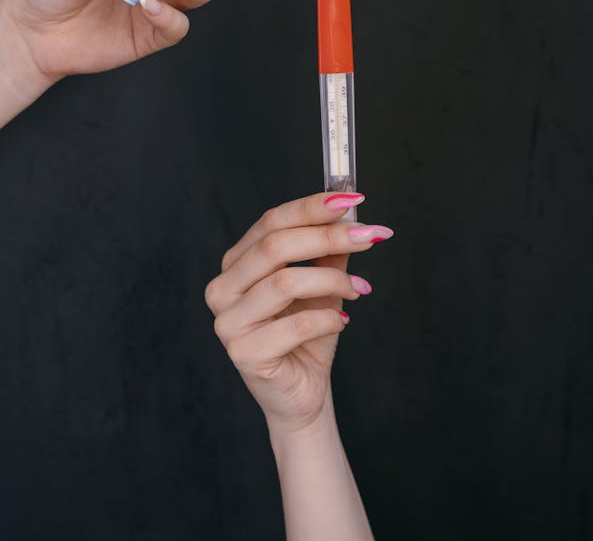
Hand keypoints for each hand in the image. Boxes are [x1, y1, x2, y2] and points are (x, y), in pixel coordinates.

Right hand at [205, 191, 392, 434]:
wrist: (302, 392)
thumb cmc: (307, 335)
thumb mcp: (322, 284)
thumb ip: (329, 251)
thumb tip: (352, 213)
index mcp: (236, 264)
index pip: (270, 221)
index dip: (311, 207)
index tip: (351, 200)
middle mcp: (223, 288)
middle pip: (275, 246)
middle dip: (328, 236)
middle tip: (369, 236)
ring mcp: (228, 322)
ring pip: (285, 283)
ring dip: (333, 280)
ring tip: (360, 290)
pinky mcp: (244, 354)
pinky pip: (295, 325)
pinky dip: (328, 318)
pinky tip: (343, 321)